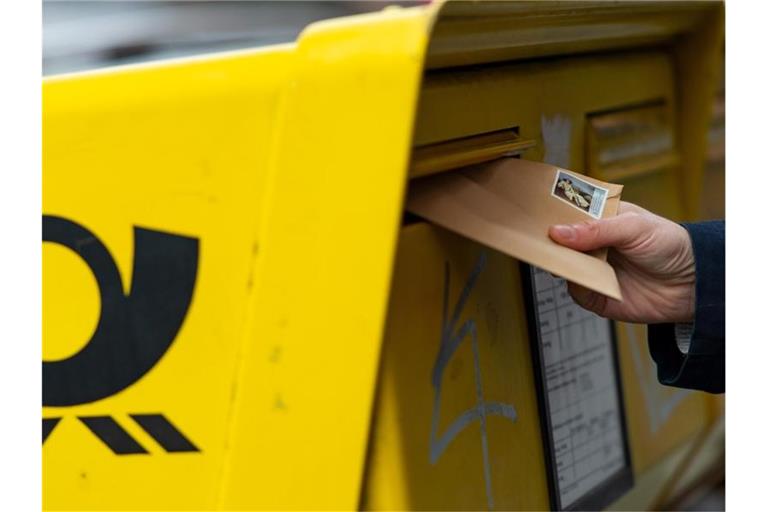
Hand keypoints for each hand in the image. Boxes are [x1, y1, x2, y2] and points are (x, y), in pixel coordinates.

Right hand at [548, 201, 695, 323]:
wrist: (694, 284)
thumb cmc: (671, 245)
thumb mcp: (635, 227)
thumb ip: (597, 229)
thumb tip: (559, 231)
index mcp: (601, 221)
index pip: (568, 214)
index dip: (551, 215)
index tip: (535, 216)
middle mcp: (594, 245)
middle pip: (559, 243)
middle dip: (548, 242)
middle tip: (536, 239)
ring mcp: (594, 270)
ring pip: (564, 267)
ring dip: (560, 265)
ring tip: (559, 259)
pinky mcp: (598, 295)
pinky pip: (577, 292)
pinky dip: (578, 287)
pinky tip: (584, 279)